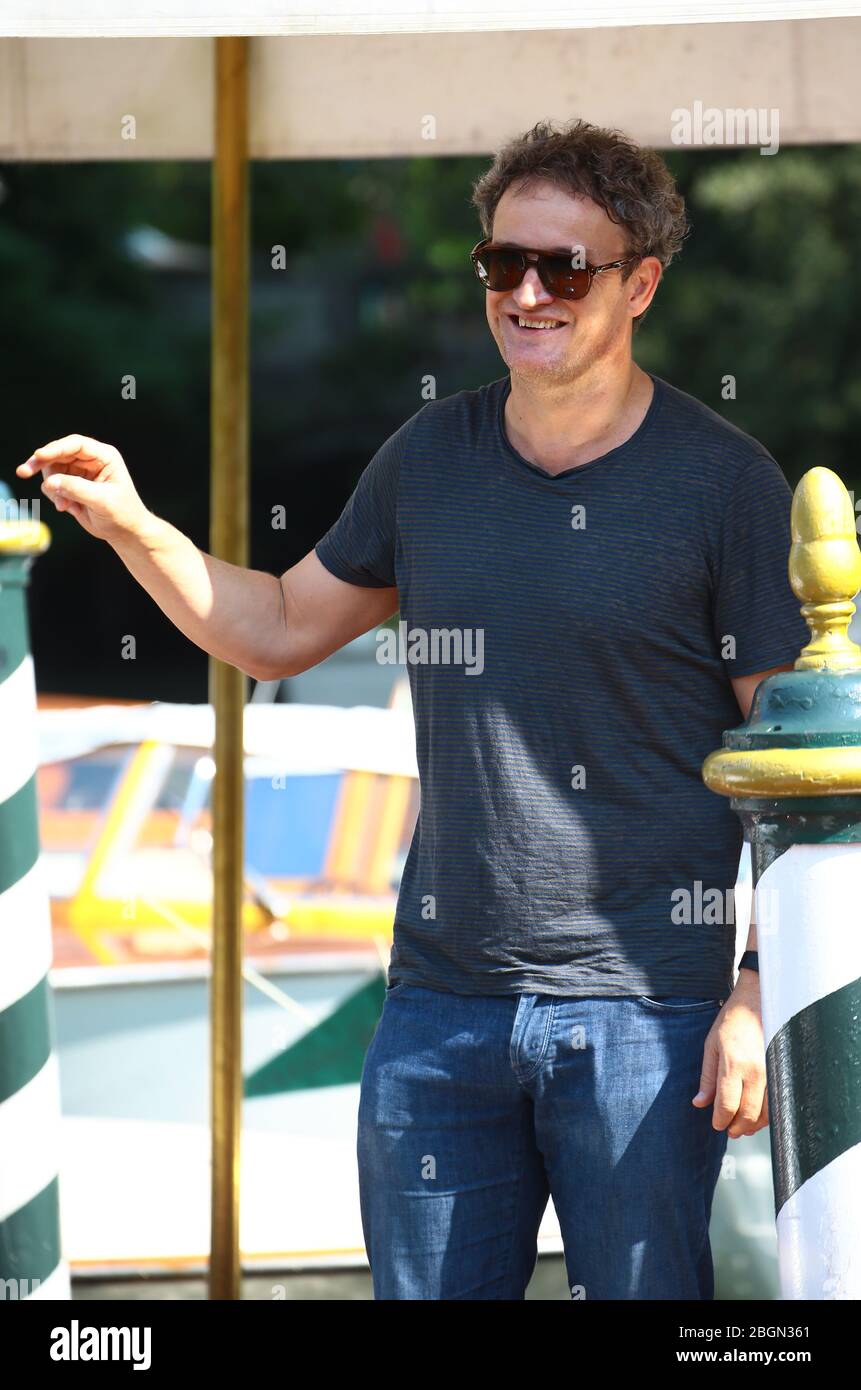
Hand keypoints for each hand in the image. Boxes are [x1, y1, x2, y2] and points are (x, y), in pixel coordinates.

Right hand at [15, 434, 149, 544]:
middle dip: (41, 463)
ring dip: (52, 488)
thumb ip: (76, 489)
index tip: (39, 456)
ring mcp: (78, 473)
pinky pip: (52, 486)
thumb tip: (50, 482)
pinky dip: (55, 497)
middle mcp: (89, 461)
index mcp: (104, 456)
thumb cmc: (123, 513)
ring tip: (64, 505)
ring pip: (51, 470)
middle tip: (24, 472)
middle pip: (58, 453)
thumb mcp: (102, 501)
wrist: (125, 532)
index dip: (56, 448)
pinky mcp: (70, 486)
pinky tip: (67, 508)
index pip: (76, 445)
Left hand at [692, 973, 767, 1136]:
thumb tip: (699, 1103)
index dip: (720, 1120)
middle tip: (729, 1131)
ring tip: (742, 1126)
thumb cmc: (731, 1022)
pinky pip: (777, 1102)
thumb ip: (707, 1078)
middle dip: (737, 1128)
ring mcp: (773, 1072)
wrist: (758, 1000)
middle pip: (748, 1114)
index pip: (727, 1105)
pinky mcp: (783, 1071)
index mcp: (734, 1064)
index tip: (716, 1124)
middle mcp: (756, 1071)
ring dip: (753, 1124)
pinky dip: (767, 1113)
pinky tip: (757, 1114)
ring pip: (765, 1112)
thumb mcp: (711, 1046)